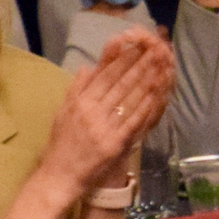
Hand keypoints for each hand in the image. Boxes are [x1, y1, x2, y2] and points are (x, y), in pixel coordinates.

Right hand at [43, 30, 175, 195]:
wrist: (59, 175)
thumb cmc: (61, 144)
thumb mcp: (62, 112)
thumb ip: (75, 89)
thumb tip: (87, 67)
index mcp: (79, 102)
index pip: (103, 75)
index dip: (119, 58)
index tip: (132, 43)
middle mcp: (91, 111)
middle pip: (119, 83)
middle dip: (138, 63)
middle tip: (153, 47)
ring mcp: (104, 127)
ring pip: (129, 98)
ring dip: (146, 79)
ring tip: (159, 64)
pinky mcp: (114, 143)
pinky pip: (133, 121)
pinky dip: (145, 106)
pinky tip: (156, 94)